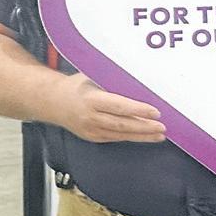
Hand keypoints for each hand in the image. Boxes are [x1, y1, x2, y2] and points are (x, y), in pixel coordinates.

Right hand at [51, 73, 165, 143]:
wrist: (52, 102)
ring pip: (120, 134)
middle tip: (163, 127)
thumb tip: (139, 80)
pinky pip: (115, 138)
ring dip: (141, 136)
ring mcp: (91, 129)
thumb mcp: (92, 77)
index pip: (119, 106)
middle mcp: (91, 117)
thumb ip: (112, 81)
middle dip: (144, 127)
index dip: (138, 110)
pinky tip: (145, 137)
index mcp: (91, 99)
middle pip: (122, 124)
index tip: (156, 112)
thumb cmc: (77, 86)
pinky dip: (130, 137)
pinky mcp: (92, 137)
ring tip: (160, 135)